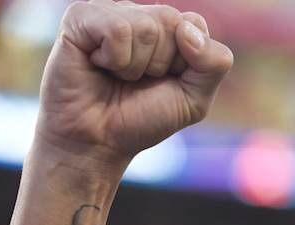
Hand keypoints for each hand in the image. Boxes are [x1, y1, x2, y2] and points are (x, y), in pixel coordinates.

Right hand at [34, 0, 232, 173]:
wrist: (98, 141)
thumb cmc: (142, 118)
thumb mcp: (194, 99)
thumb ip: (214, 64)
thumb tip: (187, 30)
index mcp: (167, 29)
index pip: (194, 24)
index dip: (185, 61)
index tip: (164, 80)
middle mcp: (139, 14)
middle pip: (171, 21)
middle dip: (160, 63)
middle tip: (137, 81)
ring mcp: (109, 12)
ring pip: (145, 26)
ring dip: (135, 66)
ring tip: (117, 75)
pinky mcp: (80, 17)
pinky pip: (117, 29)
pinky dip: (114, 59)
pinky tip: (98, 65)